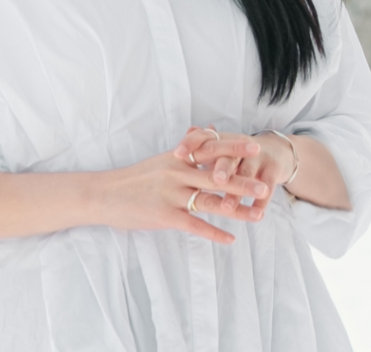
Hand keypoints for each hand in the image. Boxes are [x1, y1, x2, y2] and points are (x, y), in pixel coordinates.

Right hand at [98, 142, 268, 244]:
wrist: (105, 194)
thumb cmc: (135, 178)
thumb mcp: (162, 159)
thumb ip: (186, 149)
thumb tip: (207, 130)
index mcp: (177, 157)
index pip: (210, 149)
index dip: (233, 147)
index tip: (254, 145)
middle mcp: (177, 172)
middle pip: (216, 175)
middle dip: (242, 181)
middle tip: (265, 184)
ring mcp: (171, 194)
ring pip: (210, 201)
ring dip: (236, 209)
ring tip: (257, 215)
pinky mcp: (165, 215)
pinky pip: (195, 224)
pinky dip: (214, 233)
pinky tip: (231, 239)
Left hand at [174, 126, 295, 215]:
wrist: (275, 152)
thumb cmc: (236, 157)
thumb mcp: (218, 149)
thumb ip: (200, 146)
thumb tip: (185, 133)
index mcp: (222, 139)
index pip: (204, 136)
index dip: (191, 143)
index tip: (177, 154)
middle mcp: (239, 146)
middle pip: (228, 155)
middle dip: (221, 168)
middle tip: (214, 180)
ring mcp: (258, 158)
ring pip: (247, 174)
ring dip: (237, 192)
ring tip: (227, 208)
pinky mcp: (274, 171)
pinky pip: (268, 187)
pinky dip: (261, 202)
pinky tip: (256, 214)